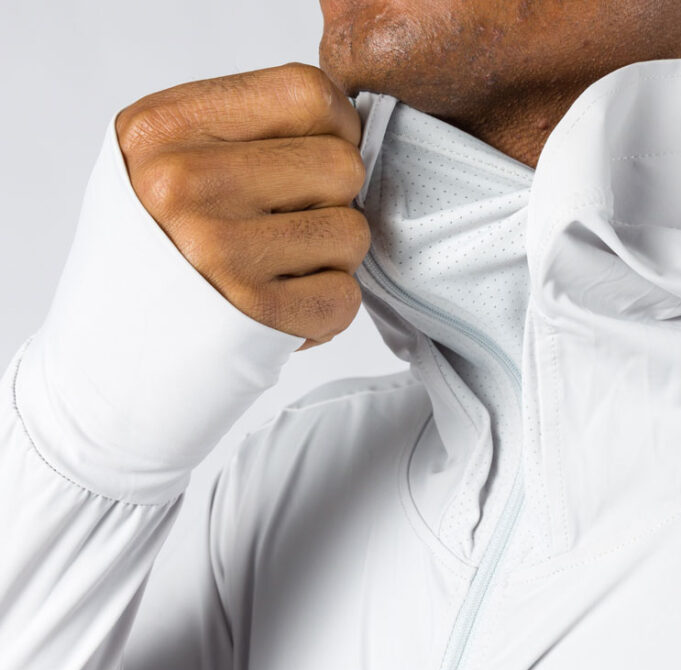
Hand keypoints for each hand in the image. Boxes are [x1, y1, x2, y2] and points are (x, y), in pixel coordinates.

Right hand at [114, 61, 370, 352]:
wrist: (115, 351)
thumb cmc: (158, 252)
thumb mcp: (165, 160)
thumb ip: (244, 130)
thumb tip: (346, 127)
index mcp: (166, 130)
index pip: (306, 94)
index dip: (336, 128)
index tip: (321, 156)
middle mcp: (186, 186)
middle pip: (342, 166)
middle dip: (334, 200)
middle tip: (293, 226)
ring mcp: (221, 254)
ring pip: (352, 233)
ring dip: (332, 259)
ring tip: (281, 270)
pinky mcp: (254, 315)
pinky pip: (345, 297)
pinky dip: (326, 310)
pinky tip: (283, 309)